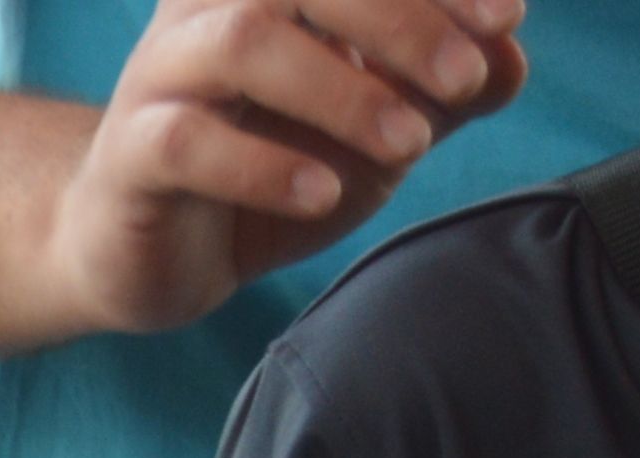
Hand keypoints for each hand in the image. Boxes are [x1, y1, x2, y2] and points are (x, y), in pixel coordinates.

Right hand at [41, 0, 526, 337]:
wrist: (153, 251)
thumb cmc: (267, 166)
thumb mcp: (378, 127)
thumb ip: (444, 89)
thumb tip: (510, 56)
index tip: (506, 18)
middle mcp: (208, 9)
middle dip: (401, 20)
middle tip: (465, 78)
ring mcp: (159, 75)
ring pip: (246, 43)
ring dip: (343, 90)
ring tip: (408, 146)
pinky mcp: (129, 154)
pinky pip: (186, 141)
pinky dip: (264, 165)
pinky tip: (321, 194)